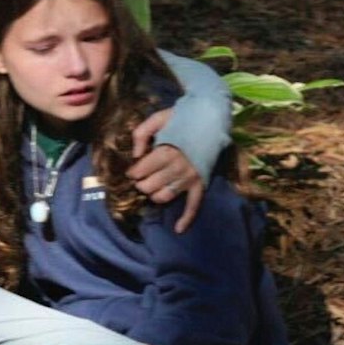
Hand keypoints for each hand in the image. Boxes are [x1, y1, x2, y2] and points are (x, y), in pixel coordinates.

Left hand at [129, 111, 205, 232]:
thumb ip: (141, 134)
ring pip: (165, 196)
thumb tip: (136, 155)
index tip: (132, 170)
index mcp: (166, 152)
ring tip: (152, 188)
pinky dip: (186, 219)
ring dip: (154, 195)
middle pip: (150, 186)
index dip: (133, 173)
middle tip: (141, 178)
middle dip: (141, 184)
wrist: (211, 115)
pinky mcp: (201, 183)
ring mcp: (190, 178)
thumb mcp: (157, 118)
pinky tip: (178, 229)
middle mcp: (178, 168)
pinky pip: (194, 205)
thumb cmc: (182, 117)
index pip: (141, 171)